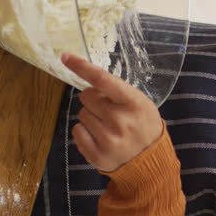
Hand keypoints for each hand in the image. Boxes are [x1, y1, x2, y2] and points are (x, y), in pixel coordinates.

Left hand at [62, 53, 163, 172]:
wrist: (150, 159)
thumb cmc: (142, 125)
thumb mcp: (140, 102)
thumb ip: (116, 90)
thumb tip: (85, 75)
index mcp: (134, 103)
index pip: (102, 79)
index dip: (81, 66)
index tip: (65, 57)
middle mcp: (120, 121)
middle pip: (86, 96)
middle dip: (94, 100)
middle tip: (108, 110)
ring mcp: (109, 140)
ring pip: (81, 114)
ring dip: (91, 117)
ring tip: (108, 127)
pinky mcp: (98, 155)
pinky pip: (77, 131)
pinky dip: (85, 132)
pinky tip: (100, 137)